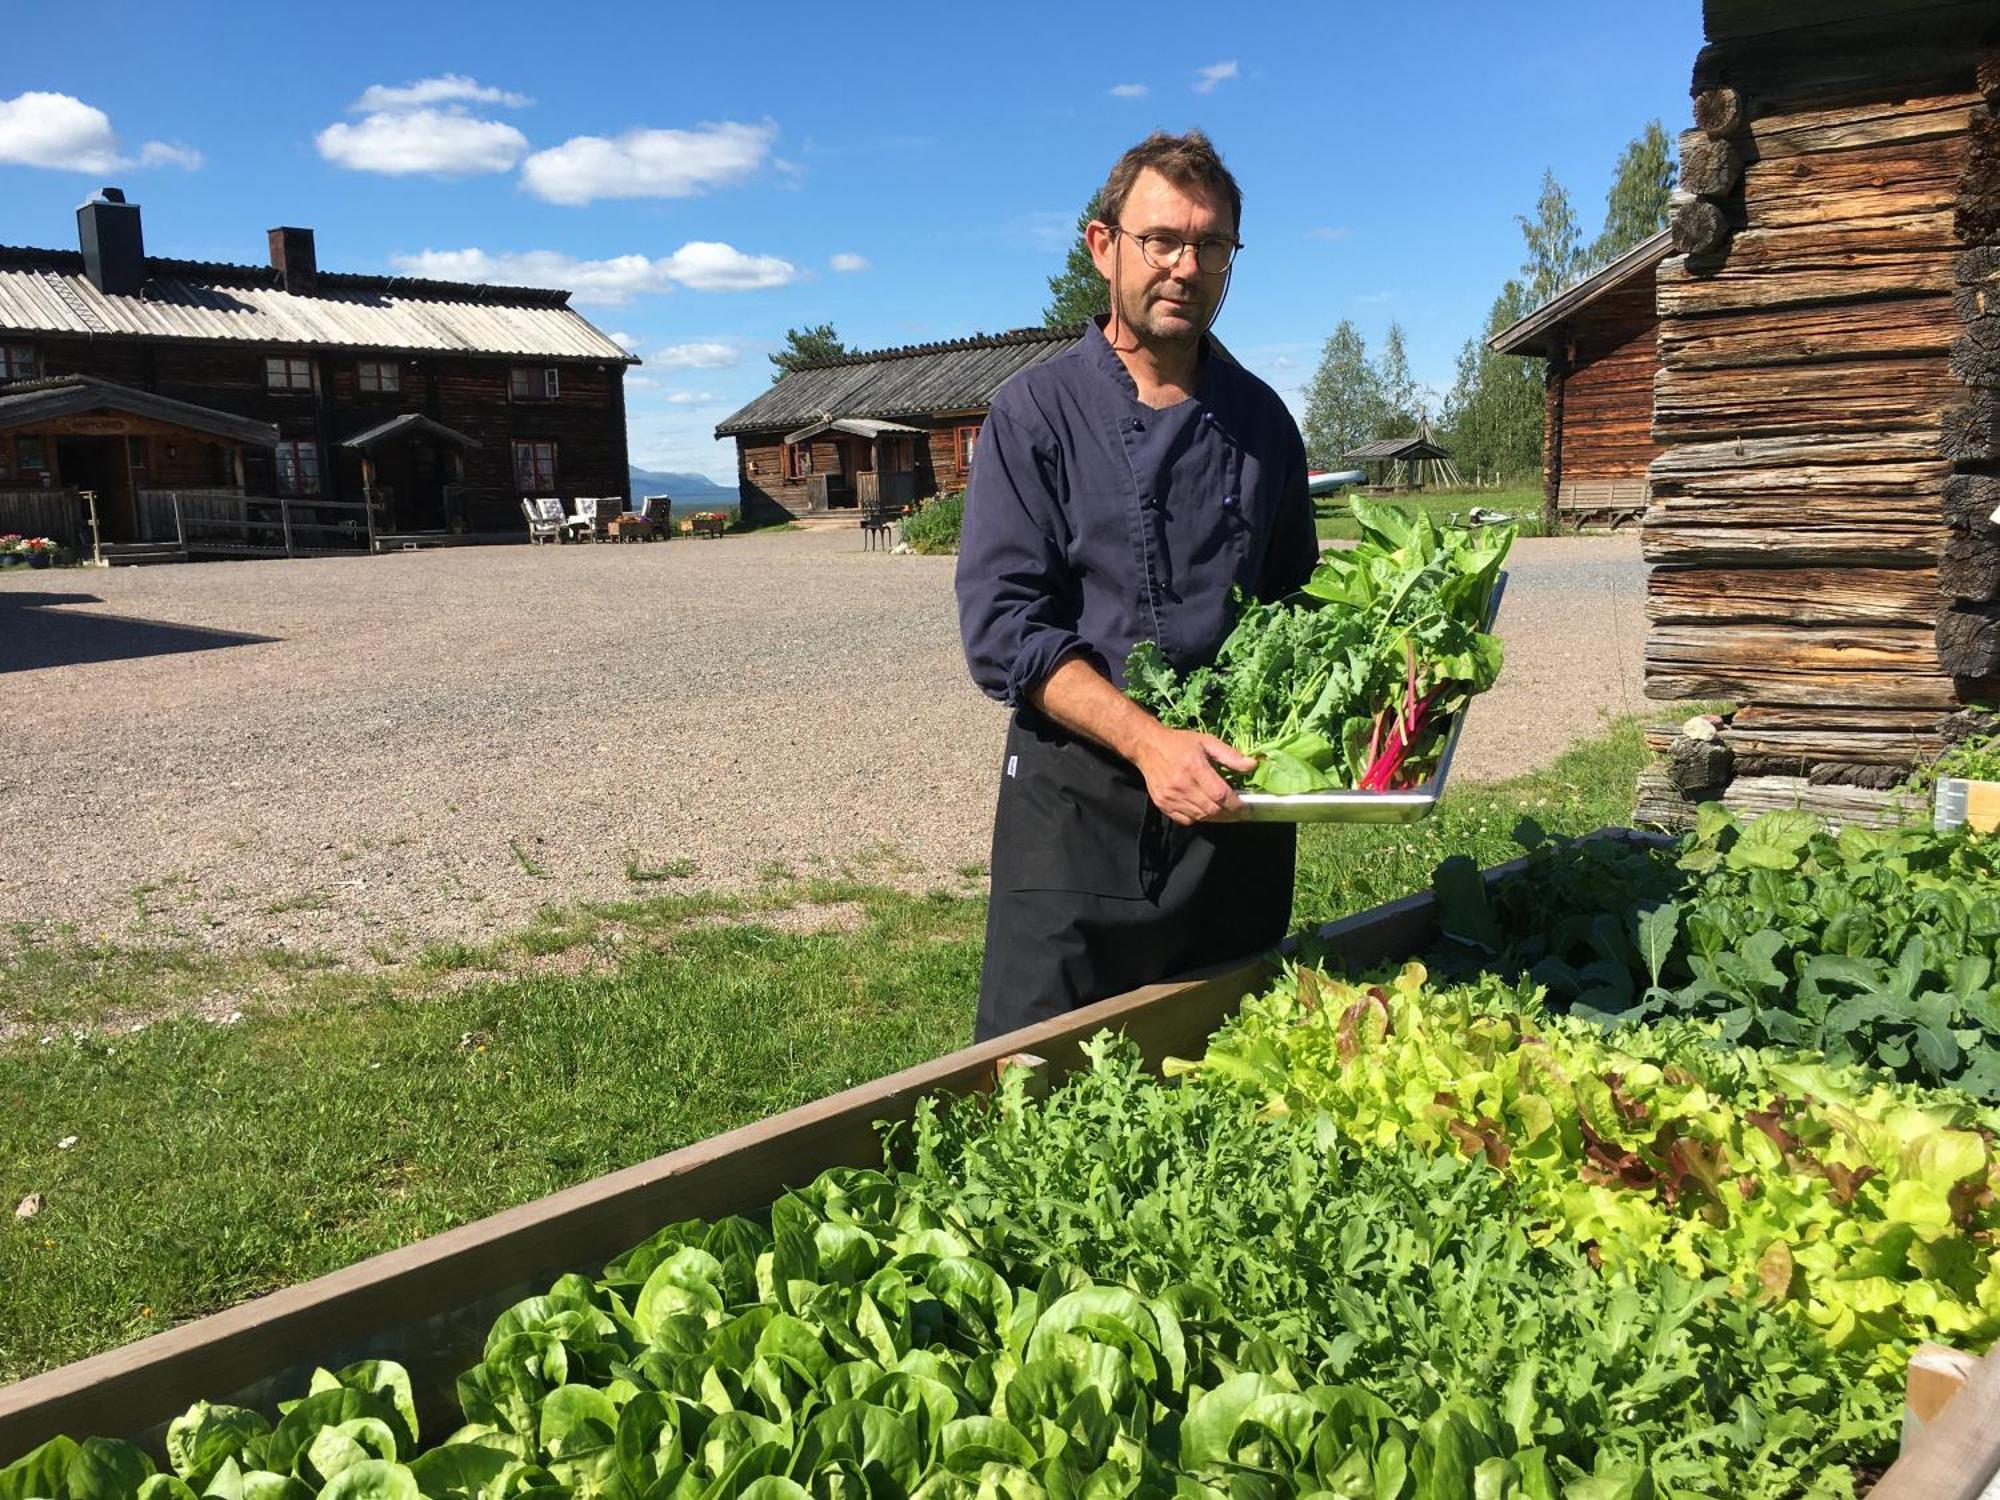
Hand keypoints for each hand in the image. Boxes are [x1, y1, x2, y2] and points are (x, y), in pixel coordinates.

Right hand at [1132, 725, 1254, 825]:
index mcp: (1195, 768)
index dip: (1236, 805)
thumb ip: (1230, 755)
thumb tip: (1252, 765)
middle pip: (1212, 810)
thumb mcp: (1207, 742)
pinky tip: (1204, 810)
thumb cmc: (1179, 743)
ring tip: (1225, 813)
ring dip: (1216, 818)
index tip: (1245, 808)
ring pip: (1200, 817)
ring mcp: (1170, 797)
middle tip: (1239, 813)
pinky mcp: (1162, 804)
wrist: (1148, 746)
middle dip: (1229, 815)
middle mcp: (1182, 785)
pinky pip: (1185, 820)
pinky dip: (1198, 819)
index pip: (1220, 795)